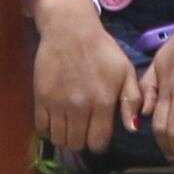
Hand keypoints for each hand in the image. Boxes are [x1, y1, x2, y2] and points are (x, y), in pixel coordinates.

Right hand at [27, 0, 139, 162]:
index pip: (98, 142)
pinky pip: (41, 128)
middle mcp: (80, 107)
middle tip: (82, 128)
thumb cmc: (101, 50)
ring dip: (65, 136)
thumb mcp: (125, 71)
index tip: (97, 135)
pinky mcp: (41, 97)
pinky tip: (55, 118)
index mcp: (103, 102)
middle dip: (82, 141)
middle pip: (77, 144)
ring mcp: (58, 103)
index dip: (99, 143)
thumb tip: (132, 129)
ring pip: (59, 139)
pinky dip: (48, 128)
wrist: (70, 29)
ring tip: (69, 125)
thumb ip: (132, 101)